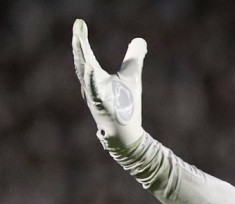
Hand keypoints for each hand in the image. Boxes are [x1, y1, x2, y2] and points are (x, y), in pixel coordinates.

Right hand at [71, 19, 146, 148]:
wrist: (125, 132)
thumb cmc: (126, 105)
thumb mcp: (132, 76)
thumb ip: (134, 58)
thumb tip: (140, 40)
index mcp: (95, 76)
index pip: (86, 54)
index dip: (81, 39)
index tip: (79, 23)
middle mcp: (91, 85)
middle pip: (82, 62)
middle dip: (79, 44)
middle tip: (78, 27)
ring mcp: (95, 97)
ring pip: (87, 77)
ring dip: (84, 61)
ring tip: (80, 44)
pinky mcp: (103, 108)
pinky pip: (96, 94)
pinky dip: (93, 83)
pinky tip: (92, 70)